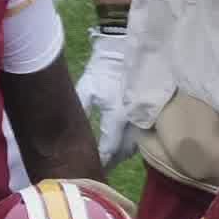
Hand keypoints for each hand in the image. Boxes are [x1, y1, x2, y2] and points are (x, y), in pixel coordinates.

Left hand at [75, 27, 133, 166]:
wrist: (125, 49)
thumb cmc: (103, 68)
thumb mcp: (87, 87)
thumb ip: (81, 110)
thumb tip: (71, 133)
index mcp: (118, 115)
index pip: (109, 148)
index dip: (101, 161)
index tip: (90, 169)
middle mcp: (134, 119)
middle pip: (124, 152)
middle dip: (111, 161)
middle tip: (96, 169)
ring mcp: (143, 116)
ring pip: (134, 146)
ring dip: (121, 154)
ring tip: (107, 160)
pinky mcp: (147, 112)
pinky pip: (140, 135)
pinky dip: (130, 143)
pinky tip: (120, 145)